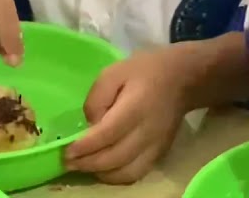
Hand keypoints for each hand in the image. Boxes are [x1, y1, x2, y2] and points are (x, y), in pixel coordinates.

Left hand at [65, 47, 191, 183]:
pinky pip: (136, 174)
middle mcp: (147, 132)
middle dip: (87, 163)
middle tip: (67, 161)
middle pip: (114, 158)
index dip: (85, 146)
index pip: (108, 134)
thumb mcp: (114, 72)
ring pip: (125, 173)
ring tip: (82, 166)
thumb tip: (90, 124)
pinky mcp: (159, 154)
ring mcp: (156, 146)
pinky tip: (102, 169)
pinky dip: (116, 177)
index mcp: (136, 107)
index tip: (66, 151)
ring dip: (100, 173)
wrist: (182, 79)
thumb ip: (97, 98)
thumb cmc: (145, 71)